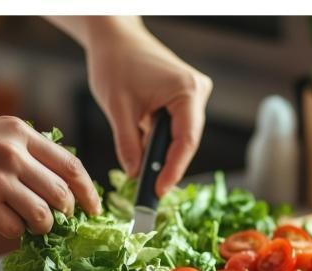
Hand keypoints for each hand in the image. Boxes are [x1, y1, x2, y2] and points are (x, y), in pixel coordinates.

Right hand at [0, 110, 102, 237]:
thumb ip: (25, 150)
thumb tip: (57, 182)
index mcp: (20, 133)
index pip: (71, 166)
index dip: (88, 192)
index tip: (94, 208)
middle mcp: (13, 155)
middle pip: (62, 195)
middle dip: (66, 214)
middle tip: (58, 220)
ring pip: (43, 217)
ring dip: (43, 227)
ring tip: (32, 224)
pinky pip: (14, 229)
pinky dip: (15, 232)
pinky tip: (5, 224)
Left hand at [84, 21, 212, 195]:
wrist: (114, 38)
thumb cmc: (115, 63)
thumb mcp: (117, 108)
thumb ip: (128, 144)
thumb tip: (134, 175)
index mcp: (187, 91)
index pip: (186, 140)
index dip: (173, 169)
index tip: (158, 191)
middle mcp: (197, 92)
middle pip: (186, 141)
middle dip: (167, 166)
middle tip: (150, 193)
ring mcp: (193, 94)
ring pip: (180, 136)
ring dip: (162, 155)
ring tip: (146, 180)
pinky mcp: (183, 98)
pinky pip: (175, 127)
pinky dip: (160, 143)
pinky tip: (146, 158)